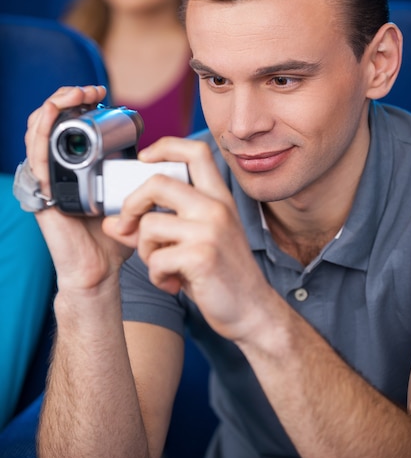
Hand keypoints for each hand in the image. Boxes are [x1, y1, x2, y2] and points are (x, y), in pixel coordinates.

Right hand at [25, 86, 132, 291]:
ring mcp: (47, 180)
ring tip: (75, 95)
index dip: (79, 102)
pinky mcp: (43, 193)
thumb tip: (157, 152)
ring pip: (38, 133)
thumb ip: (136, 175)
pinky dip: (41, 133)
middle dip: (67, 97)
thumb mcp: (129, 196)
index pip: (68, 124)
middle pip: (51, 122)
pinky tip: (52, 115)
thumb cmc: (114, 236)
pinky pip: (36, 158)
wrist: (100, 270)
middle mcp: (57, 170)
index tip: (102, 92)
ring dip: (54, 107)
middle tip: (90, 90)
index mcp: (76, 168)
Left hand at [103, 136, 272, 341]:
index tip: (144, 158)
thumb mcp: (194, 242)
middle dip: (132, 204)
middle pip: (158, 181)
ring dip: (145, 251)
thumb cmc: (221, 274)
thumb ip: (156, 228)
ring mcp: (211, 230)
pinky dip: (156, 276)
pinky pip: (156, 259)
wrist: (251, 311)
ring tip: (162, 266)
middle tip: (130, 225)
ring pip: (149, 225)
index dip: (165, 146)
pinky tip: (172, 283)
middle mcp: (217, 207)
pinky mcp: (202, 256)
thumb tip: (112, 223)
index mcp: (218, 198)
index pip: (195, 150)